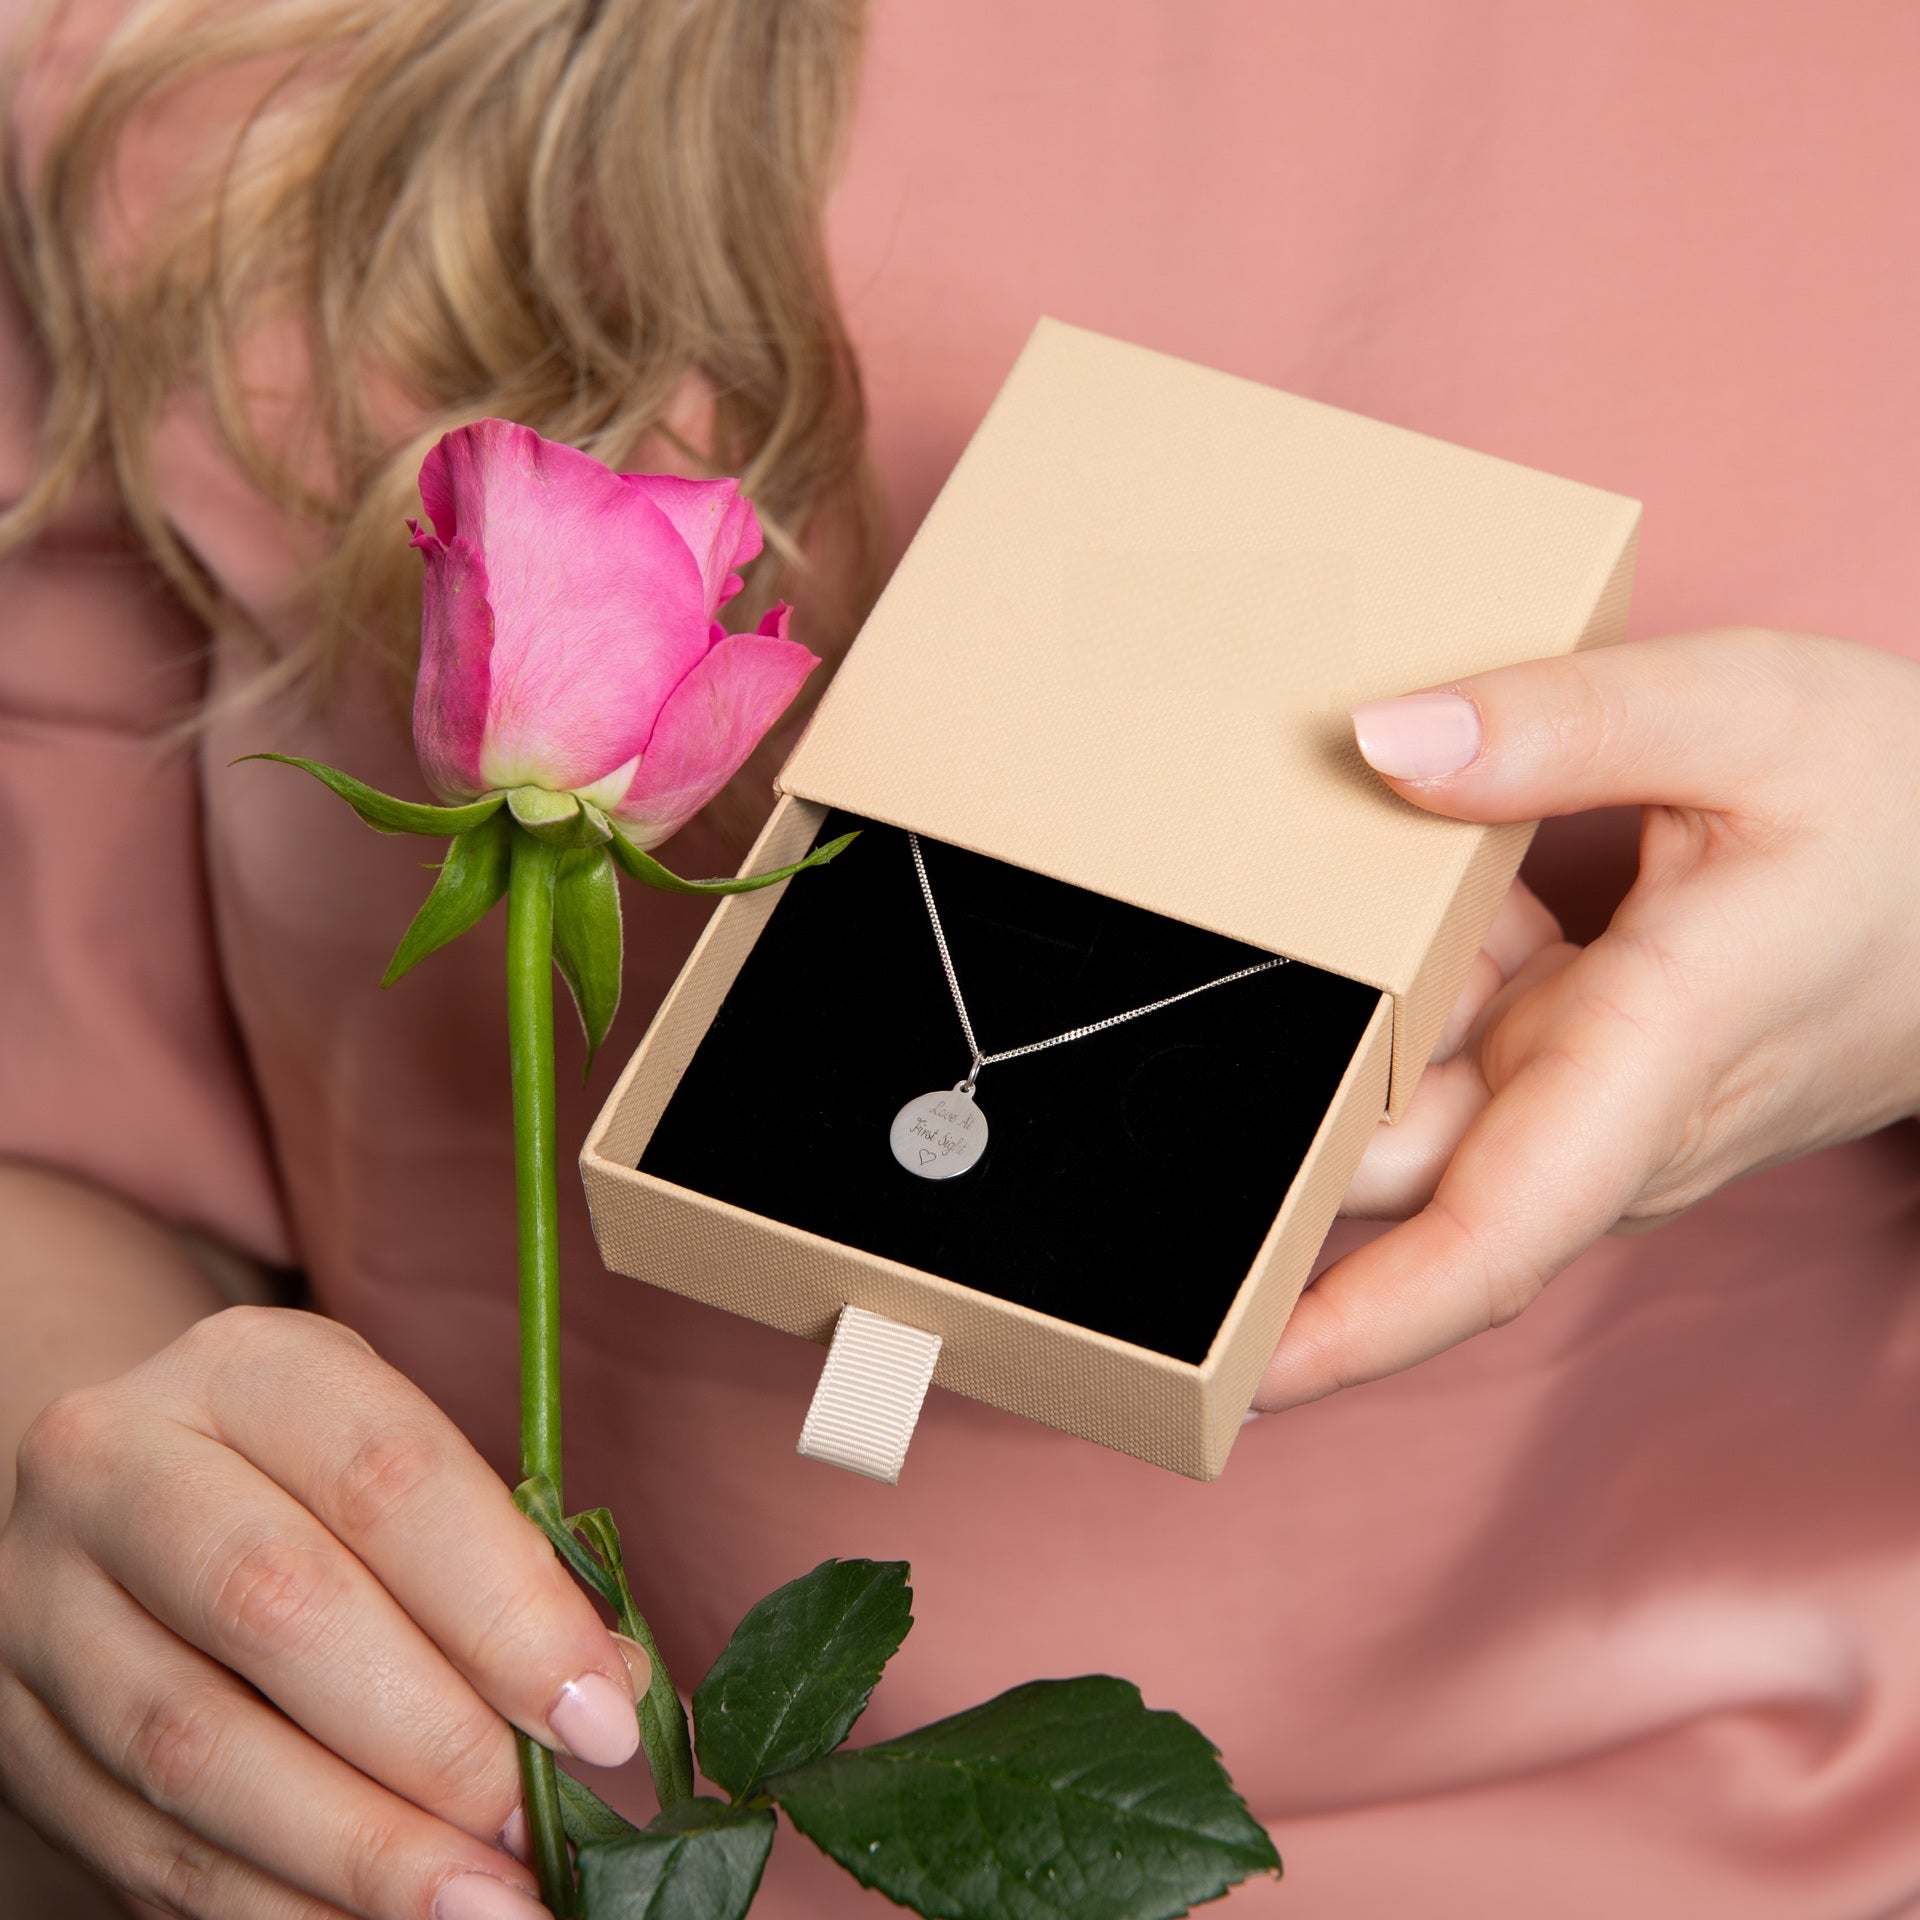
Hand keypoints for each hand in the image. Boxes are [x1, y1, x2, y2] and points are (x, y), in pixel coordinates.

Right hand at [0, 1306, 648, 1918]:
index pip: (386, 1476)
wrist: (122, 1500)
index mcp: (246, 1369)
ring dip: (358, 1850)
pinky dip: (275, 1905)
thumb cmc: (309, 1479)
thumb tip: (608, 1694)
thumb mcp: (402, 1461)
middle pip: (281, 1606)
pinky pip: (143, 1849)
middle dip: (432, 1738)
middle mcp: (117, 1465)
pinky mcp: (12, 1735)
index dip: (504, 1606)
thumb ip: (505, 1561)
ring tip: (483, 1904)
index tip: (599, 1716)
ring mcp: (40, 1604)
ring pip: (197, 1749)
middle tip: (536, 1828)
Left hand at [1260, 628, 1919, 1408]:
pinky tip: (1347, 901)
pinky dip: (1391, 989)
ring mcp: (1591, 1100)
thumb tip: (1381, 746)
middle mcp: (1608, 1113)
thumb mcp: (1752, 715)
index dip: (1363, 1319)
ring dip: (1320, 1065)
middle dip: (1268, 1186)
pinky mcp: (1582, 1066)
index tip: (1242, 1371)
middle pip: (1403, 1173)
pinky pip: (1452, 1046)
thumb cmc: (1907, 814)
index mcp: (1655, 1052)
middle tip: (1115, 1162)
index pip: (1494, 1233)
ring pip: (1414, 1107)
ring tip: (1189, 1015)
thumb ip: (1570, 723)